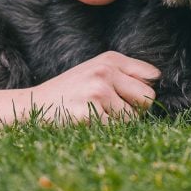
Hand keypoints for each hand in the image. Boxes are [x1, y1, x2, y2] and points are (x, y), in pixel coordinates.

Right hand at [32, 51, 158, 122]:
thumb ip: (126, 72)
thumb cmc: (71, 90)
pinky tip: (89, 122)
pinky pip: (116, 130)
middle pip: (147, 98)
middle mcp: (105, 71)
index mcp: (110, 59)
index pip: (150, 76)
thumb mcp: (96, 70)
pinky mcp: (90, 114)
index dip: (142, 91)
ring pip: (132, 118)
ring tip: (96, 114)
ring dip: (119, 122)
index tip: (129, 95)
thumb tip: (156, 79)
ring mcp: (97, 92)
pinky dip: (107, 131)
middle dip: (136, 108)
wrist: (34, 105)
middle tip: (112, 108)